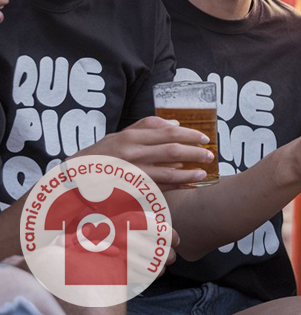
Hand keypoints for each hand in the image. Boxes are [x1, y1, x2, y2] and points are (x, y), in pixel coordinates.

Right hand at [78, 116, 212, 188]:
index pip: (167, 133)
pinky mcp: (131, 191)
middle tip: (210, 154)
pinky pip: (159, 189)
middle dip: (195, 153)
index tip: (205, 138)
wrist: (75, 181)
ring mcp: (132, 174)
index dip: (189, 135)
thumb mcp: (119, 135)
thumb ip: (145, 127)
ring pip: (168, 172)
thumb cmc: (101, 155)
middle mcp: (132, 155)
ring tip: (203, 172)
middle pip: (171, 151)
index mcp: (130, 138)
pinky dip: (176, 186)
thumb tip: (175, 123)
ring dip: (189, 173)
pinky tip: (189, 185)